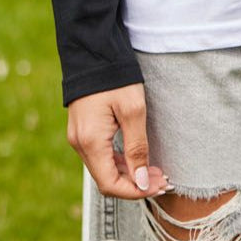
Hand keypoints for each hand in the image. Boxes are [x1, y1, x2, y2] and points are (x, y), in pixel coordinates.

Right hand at [67, 82, 171, 199]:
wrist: (93, 49)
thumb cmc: (114, 76)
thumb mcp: (133, 109)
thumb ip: (137, 148)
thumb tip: (141, 182)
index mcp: (90, 141)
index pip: (110, 184)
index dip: (135, 191)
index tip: (158, 186)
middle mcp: (79, 143)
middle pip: (107, 179)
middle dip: (136, 183)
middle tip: (162, 179)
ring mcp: (78, 137)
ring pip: (103, 168)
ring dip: (129, 173)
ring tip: (155, 170)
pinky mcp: (82, 129)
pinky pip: (100, 155)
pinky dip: (119, 162)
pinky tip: (137, 158)